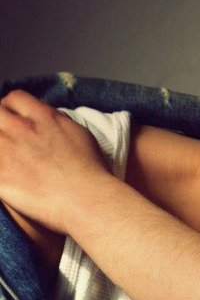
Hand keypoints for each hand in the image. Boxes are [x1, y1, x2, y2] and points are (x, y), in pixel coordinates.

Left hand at [0, 90, 111, 231]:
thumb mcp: (81, 135)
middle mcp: (21, 130)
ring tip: (11, 161)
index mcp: (42, 118)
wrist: (87, 201)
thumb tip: (51, 117)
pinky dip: (0, 172)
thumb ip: (59, 122)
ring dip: (0, 148)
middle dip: (1, 123)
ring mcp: (7, 153)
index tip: (16, 119)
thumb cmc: (91, 173)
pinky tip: (8, 179)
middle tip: (9, 139)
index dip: (13, 109)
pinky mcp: (0, 178)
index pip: (16, 98)